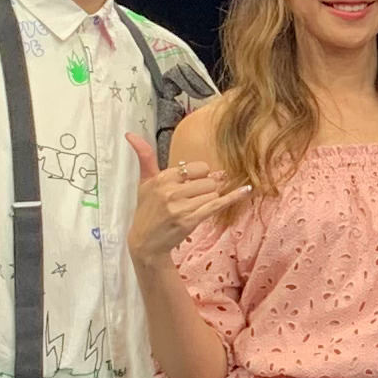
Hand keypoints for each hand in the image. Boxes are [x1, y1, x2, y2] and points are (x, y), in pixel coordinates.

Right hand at [124, 134, 238, 267]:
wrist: (146, 243)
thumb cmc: (147, 211)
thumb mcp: (144, 183)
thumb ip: (144, 157)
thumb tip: (130, 134)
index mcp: (162, 178)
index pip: (198, 168)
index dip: (199, 176)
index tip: (190, 186)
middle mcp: (170, 190)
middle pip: (208, 180)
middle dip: (205, 189)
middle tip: (191, 200)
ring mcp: (181, 206)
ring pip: (213, 193)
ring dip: (208, 200)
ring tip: (193, 209)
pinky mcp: (190, 220)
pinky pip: (217, 204)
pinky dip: (233, 197)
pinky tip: (247, 189)